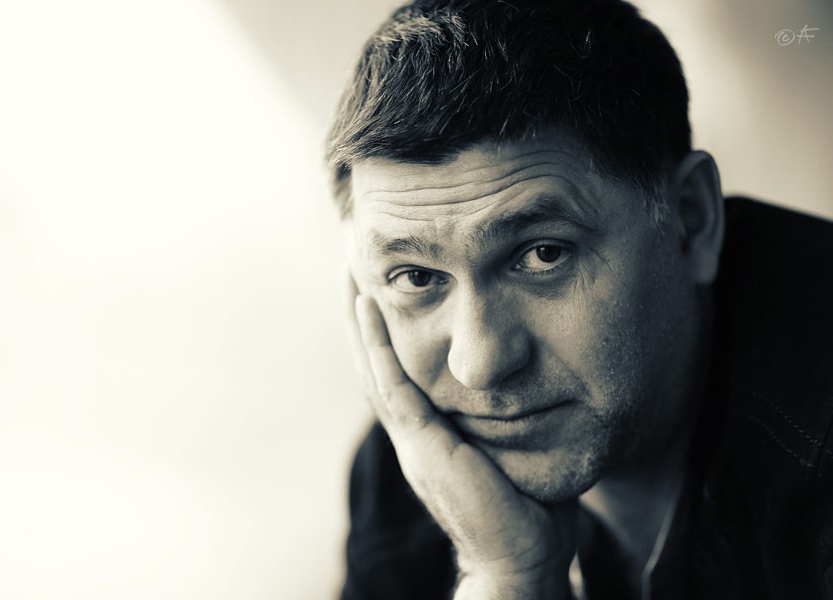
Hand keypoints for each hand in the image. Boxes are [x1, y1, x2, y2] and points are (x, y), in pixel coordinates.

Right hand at [347, 281, 577, 599]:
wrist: (521, 559)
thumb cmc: (525, 510)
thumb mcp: (508, 449)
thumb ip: (502, 418)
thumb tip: (524, 384)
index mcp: (427, 435)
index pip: (395, 374)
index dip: (382, 334)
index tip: (377, 291)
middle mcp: (410, 434)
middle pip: (373, 364)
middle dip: (360, 317)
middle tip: (350, 267)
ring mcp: (411, 439)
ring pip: (373, 367)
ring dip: (359, 319)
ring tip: (350, 272)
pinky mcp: (422, 445)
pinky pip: (392, 385)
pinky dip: (378, 344)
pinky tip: (370, 308)